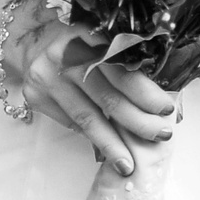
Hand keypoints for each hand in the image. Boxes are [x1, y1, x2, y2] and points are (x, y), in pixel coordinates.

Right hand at [4, 2, 179, 173]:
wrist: (34, 44)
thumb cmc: (81, 46)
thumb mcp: (101, 42)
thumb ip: (124, 64)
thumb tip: (157, 104)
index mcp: (90, 36)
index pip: (121, 69)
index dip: (145, 91)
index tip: (166, 110)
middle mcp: (66, 55)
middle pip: (106, 95)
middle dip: (137, 121)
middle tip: (160, 136)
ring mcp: (47, 76)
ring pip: (87, 117)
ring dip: (112, 143)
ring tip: (129, 163)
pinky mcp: (36, 96)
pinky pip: (70, 123)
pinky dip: (91, 138)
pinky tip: (107, 150)